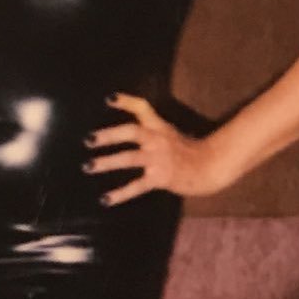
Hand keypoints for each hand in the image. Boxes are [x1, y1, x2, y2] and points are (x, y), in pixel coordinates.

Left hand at [83, 93, 233, 204]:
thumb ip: (150, 129)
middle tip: (88, 140)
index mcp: (159, 127)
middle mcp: (158, 139)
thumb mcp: (169, 133)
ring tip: (88, 166)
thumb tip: (125, 131)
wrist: (209, 168)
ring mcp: (159, 159)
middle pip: (132, 132)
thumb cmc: (187, 151)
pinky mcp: (160, 178)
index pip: (143, 108)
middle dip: (109, 135)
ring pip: (129, 158)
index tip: (108, 99)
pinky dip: (120, 194)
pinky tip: (105, 199)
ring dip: (107, 162)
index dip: (126, 102)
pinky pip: (137, 186)